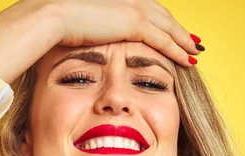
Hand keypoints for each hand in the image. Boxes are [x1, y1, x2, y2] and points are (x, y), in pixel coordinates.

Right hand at [0, 0, 200, 84]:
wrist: (49, 17)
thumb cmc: (53, 24)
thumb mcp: (73, 24)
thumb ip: (86, 29)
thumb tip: (82, 37)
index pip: (145, 9)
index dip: (159, 20)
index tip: (169, 30)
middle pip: (161, 14)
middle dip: (177, 28)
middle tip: (191, 40)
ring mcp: (132, 8)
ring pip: (168, 26)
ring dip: (183, 39)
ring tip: (195, 50)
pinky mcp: (133, 22)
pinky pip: (164, 39)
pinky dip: (178, 49)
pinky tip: (189, 59)